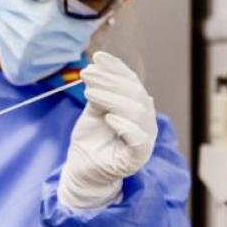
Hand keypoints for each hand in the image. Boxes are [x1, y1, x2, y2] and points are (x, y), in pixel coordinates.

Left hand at [58, 51, 157, 208]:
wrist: (82, 168)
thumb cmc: (91, 138)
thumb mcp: (93, 109)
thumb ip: (98, 91)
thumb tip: (95, 66)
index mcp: (136, 107)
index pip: (131, 82)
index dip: (116, 68)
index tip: (97, 57)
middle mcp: (145, 121)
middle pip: (135, 94)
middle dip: (109, 81)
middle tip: (86, 74)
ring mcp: (144, 140)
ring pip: (137, 113)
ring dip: (112, 99)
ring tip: (90, 93)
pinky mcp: (136, 158)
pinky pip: (139, 140)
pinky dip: (126, 126)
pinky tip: (110, 118)